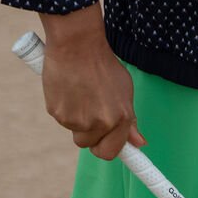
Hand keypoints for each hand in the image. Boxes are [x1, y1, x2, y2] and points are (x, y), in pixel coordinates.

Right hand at [38, 5, 146, 160]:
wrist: (76, 45)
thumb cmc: (101, 64)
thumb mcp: (123, 90)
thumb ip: (129, 120)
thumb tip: (139, 143)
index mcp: (120, 118)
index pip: (111, 152)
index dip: (106, 148)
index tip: (105, 148)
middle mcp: (100, 123)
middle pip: (89, 145)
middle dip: (90, 134)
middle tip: (90, 111)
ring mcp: (77, 120)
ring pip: (75, 132)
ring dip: (77, 119)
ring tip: (80, 92)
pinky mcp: (58, 113)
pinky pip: (62, 119)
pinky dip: (64, 108)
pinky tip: (69, 89)